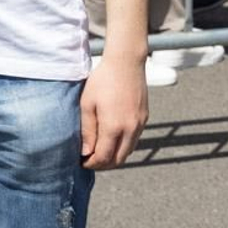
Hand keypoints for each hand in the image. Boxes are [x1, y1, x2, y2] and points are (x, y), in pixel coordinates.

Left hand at [79, 53, 146, 169]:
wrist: (126, 63)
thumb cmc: (102, 81)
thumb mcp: (87, 104)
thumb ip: (87, 130)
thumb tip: (86, 152)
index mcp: (114, 127)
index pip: (104, 157)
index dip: (92, 163)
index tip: (82, 162)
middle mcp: (130, 129)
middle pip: (119, 160)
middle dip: (104, 164)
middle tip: (90, 161)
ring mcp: (139, 125)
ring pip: (128, 151)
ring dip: (115, 157)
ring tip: (100, 152)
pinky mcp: (144, 118)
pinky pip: (134, 140)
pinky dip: (123, 146)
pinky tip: (112, 140)